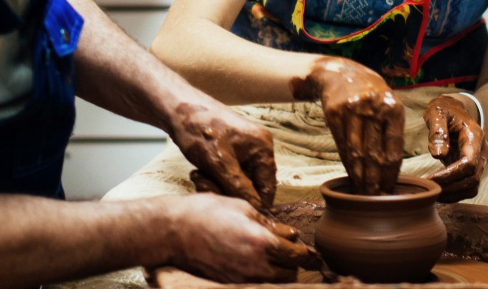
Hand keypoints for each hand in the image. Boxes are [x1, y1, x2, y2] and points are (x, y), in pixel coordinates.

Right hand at [165, 194, 320, 283]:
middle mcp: (254, 265)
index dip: (308, 255)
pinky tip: (256, 266)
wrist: (174, 231)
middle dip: (294, 266)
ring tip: (275, 261)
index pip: (297, 256)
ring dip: (279, 274)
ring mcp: (241, 278)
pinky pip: (254, 284)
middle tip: (292, 254)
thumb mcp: (242, 208)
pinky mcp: (229, 283)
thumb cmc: (206, 212)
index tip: (313, 255)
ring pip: (274, 283)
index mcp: (261, 242)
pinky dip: (262, 278)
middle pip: (289, 275)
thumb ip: (270, 223)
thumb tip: (291, 234)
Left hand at [169, 101, 276, 211]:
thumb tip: (257, 208)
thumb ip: (240, 188)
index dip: (250, 202)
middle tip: (202, 184)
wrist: (177, 107)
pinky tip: (198, 172)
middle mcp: (259, 147)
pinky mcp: (233, 149)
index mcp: (263, 148)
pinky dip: (214, 177)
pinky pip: (230, 173)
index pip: (267, 189)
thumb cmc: (198, 130)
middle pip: (252, 186)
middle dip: (227, 191)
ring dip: (218, 185)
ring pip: (238, 182)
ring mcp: (246, 147)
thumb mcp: (219, 164)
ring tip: (198, 176)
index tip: (224, 201)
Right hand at [291, 57, 403, 194]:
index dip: (390, 175)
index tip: (389, 191)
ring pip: (355, 153)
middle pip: (373, 154)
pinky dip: (347, 163)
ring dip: (359, 177)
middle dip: (375, 181)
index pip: (392, 150)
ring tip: (363, 194)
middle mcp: (372, 107)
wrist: (341, 73)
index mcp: (392, 107)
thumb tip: (392, 172)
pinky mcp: (333, 113)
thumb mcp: (388, 106)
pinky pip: (341, 145)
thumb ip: (391, 133)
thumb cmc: (371, 96)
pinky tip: (351, 175)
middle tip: (376, 200)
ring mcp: (351, 109)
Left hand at [423, 94, 487, 201]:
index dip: (451, 175)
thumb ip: (437, 132)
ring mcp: (479, 159)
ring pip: (473, 186)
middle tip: (430, 190)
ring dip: (454, 194)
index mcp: (474, 136)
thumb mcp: (436, 113)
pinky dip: (456, 193)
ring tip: (433, 195)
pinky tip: (439, 193)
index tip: (431, 179)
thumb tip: (438, 155)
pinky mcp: (473, 167)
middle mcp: (481, 150)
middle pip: (473, 178)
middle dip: (451, 187)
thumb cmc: (443, 109)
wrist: (454, 108)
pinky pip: (468, 185)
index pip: (469, 163)